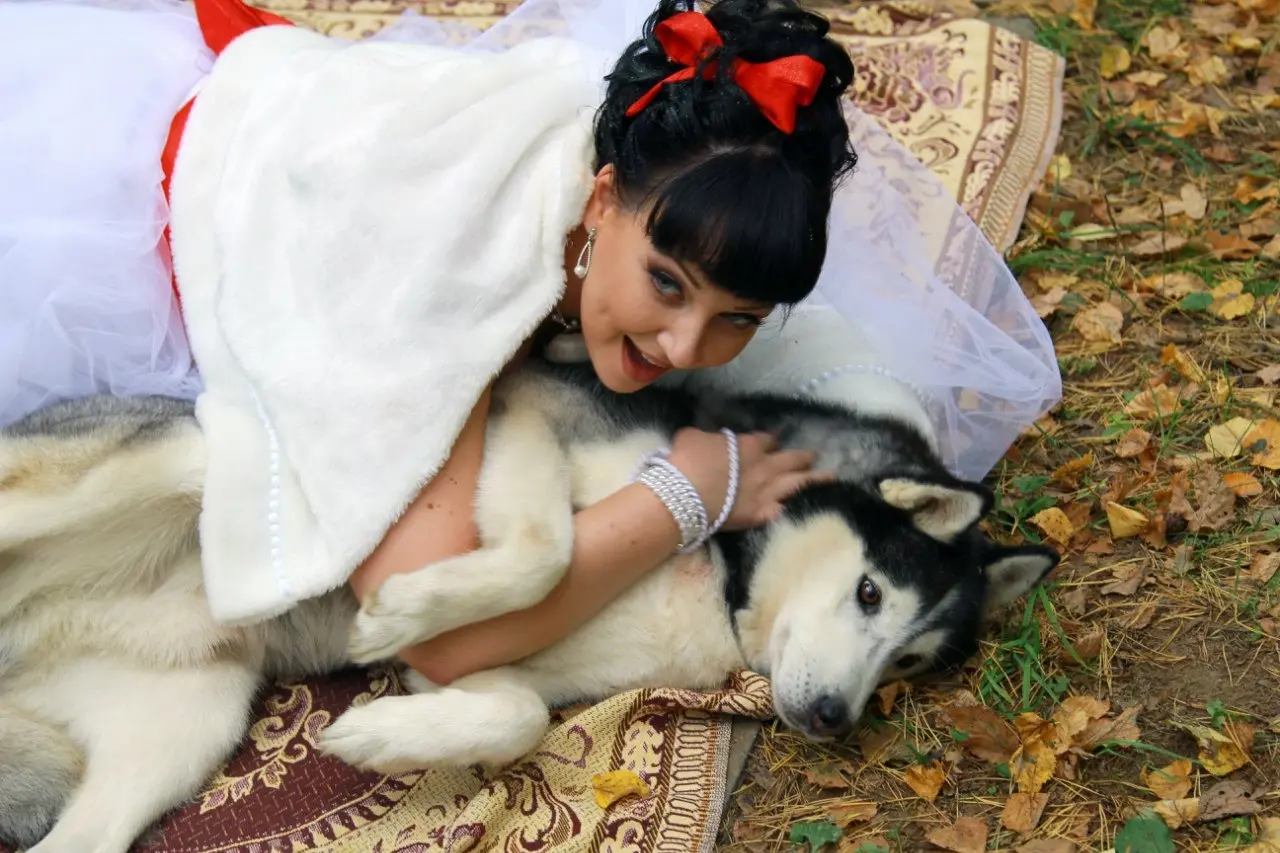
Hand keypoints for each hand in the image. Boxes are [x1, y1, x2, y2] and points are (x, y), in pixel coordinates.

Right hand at [667, 428, 833, 530]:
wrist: (683, 495)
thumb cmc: (685, 462)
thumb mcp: (692, 437)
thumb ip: (707, 437)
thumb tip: (709, 440)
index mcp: (748, 446)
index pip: (768, 440)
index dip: (771, 441)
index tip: (773, 442)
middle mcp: (764, 467)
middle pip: (791, 459)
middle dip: (803, 457)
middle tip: (814, 456)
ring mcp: (765, 492)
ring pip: (798, 484)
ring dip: (815, 479)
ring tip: (830, 477)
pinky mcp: (760, 515)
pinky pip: (780, 511)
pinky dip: (787, 509)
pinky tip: (798, 509)